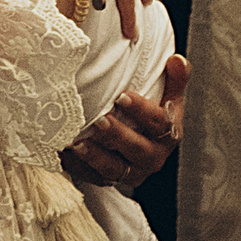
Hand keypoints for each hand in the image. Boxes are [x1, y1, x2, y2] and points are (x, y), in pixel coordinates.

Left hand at [63, 55, 188, 192]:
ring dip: (95, 157)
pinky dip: (76, 167)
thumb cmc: (151, 113)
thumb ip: (174, 79)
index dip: (142, 110)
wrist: (139, 143)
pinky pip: (91, 177)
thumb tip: (176, 60)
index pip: (160, 123)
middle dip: (117, 136)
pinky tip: (63, 154)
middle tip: (99, 121)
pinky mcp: (109, 180)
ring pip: (113, 169)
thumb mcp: (167, 97)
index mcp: (169, 134)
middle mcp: (152, 157)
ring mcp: (130, 172)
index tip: (122, 96)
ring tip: (77, 144)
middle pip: (137, 149)